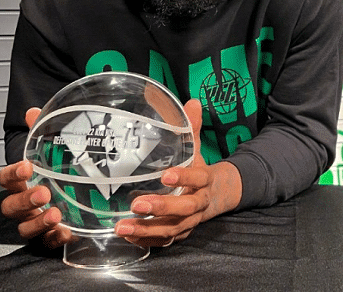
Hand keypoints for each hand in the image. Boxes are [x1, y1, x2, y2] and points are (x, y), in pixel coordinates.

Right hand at [0, 108, 72, 247]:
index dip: (13, 173)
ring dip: (39, 222)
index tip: (27, 166)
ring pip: (26, 228)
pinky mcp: (52, 236)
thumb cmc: (60, 171)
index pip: (7, 178)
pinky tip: (68, 231)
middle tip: (43, 192)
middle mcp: (25, 204)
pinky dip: (57, 238)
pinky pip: (49, 242)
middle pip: (12, 206)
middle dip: (25, 200)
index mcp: (23, 182)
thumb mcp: (55, 149)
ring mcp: (36, 221)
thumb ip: (43, 132)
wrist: (83, 191)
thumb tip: (34, 111)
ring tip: (55, 215)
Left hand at [114, 99, 241, 247]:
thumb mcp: (198, 149)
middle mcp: (200, 203)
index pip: (199, 178)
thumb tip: (191, 100)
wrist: (220, 196)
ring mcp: (191, 221)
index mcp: (206, 180)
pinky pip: (165, 241)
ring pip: (173, 228)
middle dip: (162, 207)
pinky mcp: (181, 233)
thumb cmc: (201, 170)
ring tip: (122, 226)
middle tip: (137, 204)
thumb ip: (192, 127)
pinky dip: (146, 240)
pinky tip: (127, 236)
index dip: (184, 177)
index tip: (165, 174)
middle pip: (185, 208)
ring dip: (148, 229)